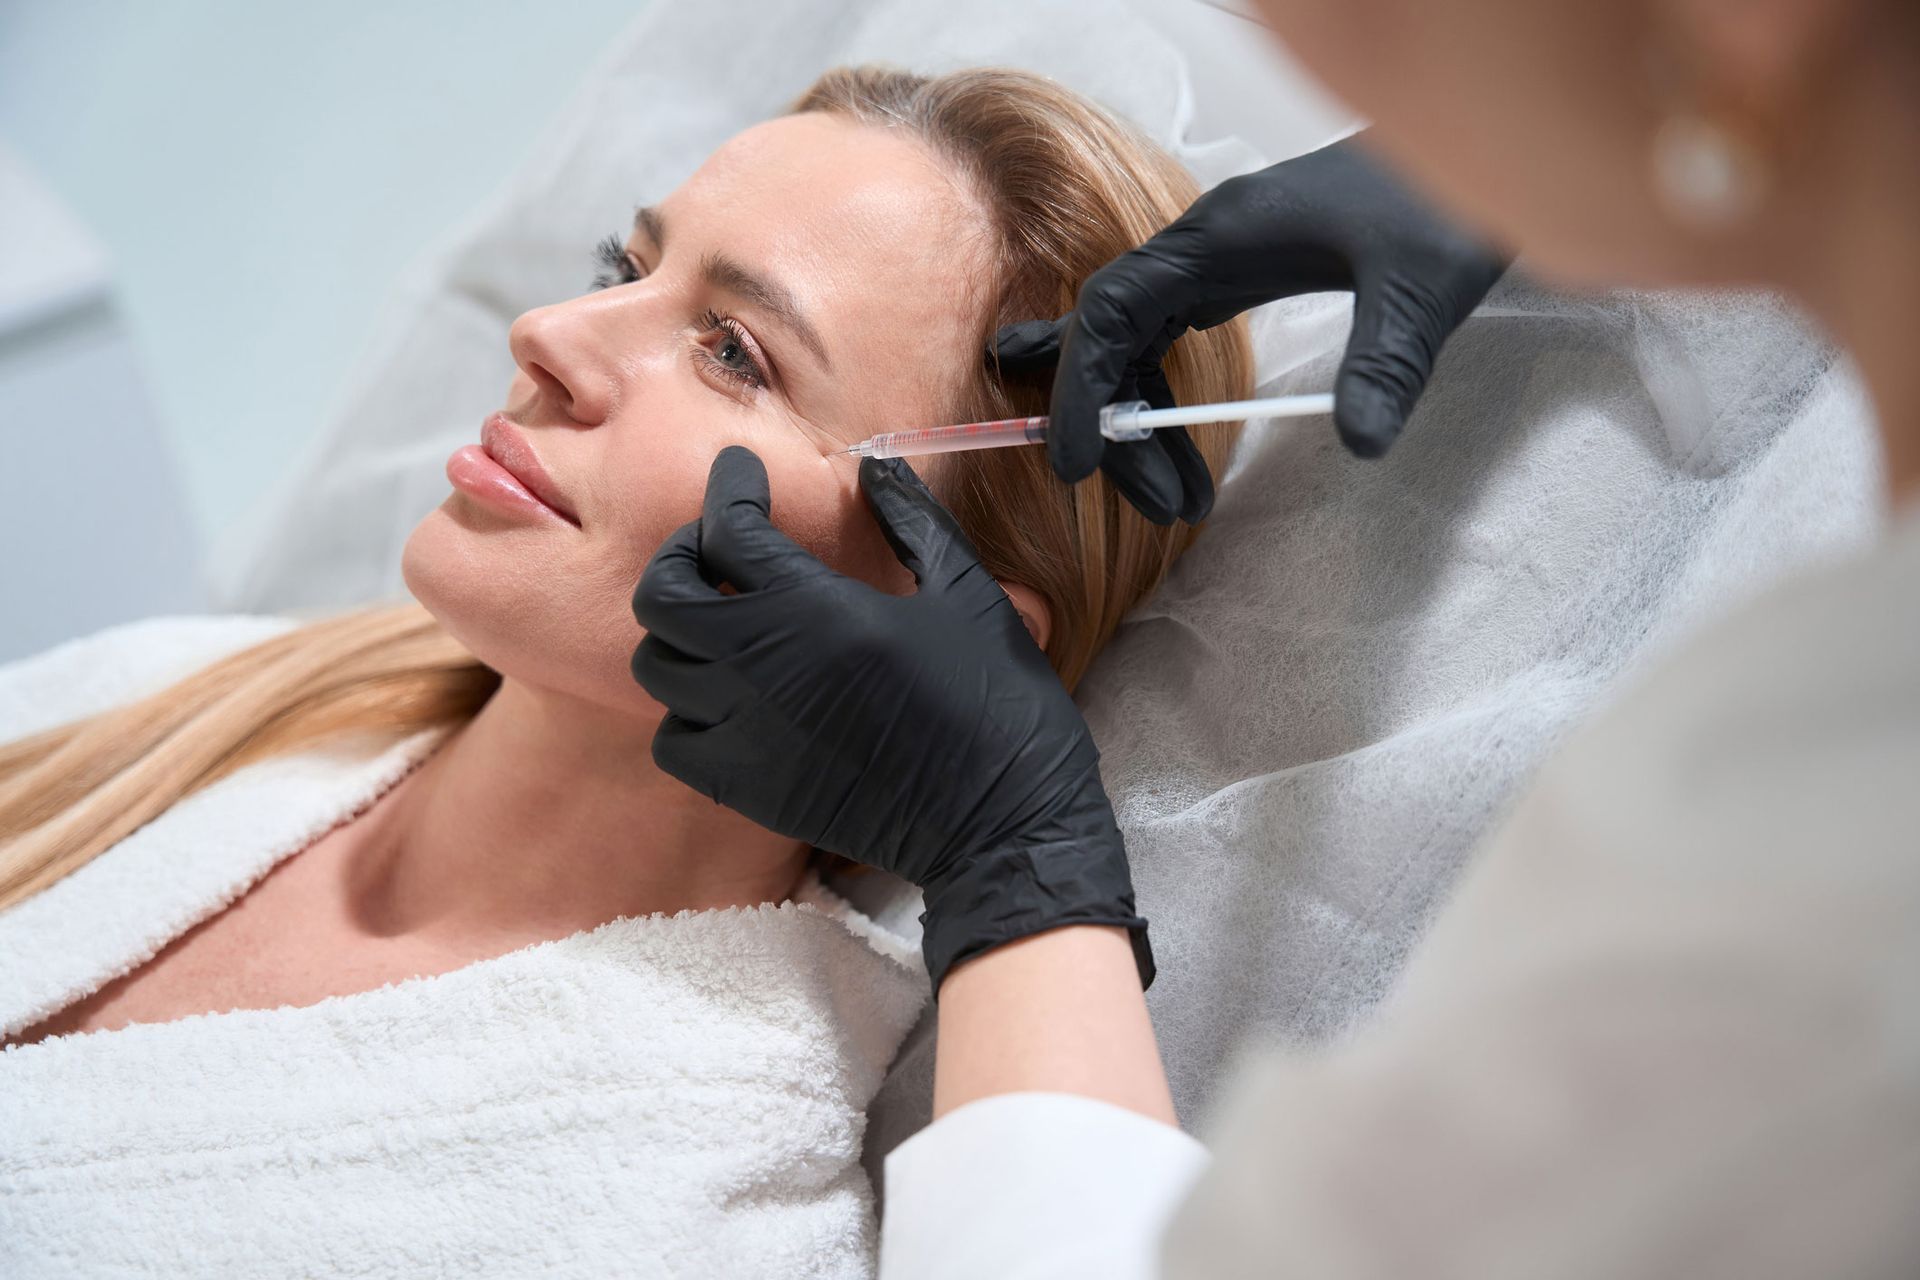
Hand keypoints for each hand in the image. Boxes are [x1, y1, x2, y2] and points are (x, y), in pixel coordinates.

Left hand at [630, 446, 1150, 991]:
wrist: (1001, 825)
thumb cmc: (997, 703)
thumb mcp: (968, 594)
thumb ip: (912, 524)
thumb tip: (875, 467)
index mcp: (818, 608)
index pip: (730, 528)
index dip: (730, 487)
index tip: (740, 473)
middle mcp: (763, 667)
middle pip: (663, 594)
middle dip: (683, 557)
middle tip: (720, 551)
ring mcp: (745, 732)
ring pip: (657, 665)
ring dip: (681, 634)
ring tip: (726, 624)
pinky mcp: (746, 788)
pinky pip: (672, 739)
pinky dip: (685, 711)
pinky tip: (730, 698)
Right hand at [995, 134, 1507, 523]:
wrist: (1472, 146)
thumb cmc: (1448, 200)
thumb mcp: (1425, 286)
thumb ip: (1386, 362)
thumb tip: (1360, 444)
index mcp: (1221, 235)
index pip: (1110, 310)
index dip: (1084, 387)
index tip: (1080, 462)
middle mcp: (1204, 245)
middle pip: (1115, 338)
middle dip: (1121, 427)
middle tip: (1164, 505)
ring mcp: (1219, 259)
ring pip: (1141, 346)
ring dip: (1147, 425)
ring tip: (1184, 497)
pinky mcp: (1242, 274)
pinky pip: (1172, 341)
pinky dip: (1170, 401)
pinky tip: (1191, 445)